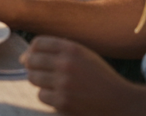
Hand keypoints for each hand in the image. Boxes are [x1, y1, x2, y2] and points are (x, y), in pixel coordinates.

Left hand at [20, 36, 140, 113]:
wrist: (121, 102)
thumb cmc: (100, 78)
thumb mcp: (84, 55)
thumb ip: (59, 51)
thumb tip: (25, 56)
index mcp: (72, 49)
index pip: (37, 43)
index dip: (32, 51)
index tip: (34, 58)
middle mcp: (66, 63)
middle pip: (31, 60)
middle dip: (32, 67)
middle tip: (44, 74)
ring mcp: (63, 83)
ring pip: (33, 78)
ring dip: (40, 82)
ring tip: (55, 85)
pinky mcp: (62, 102)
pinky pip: (41, 95)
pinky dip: (48, 97)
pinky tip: (62, 96)